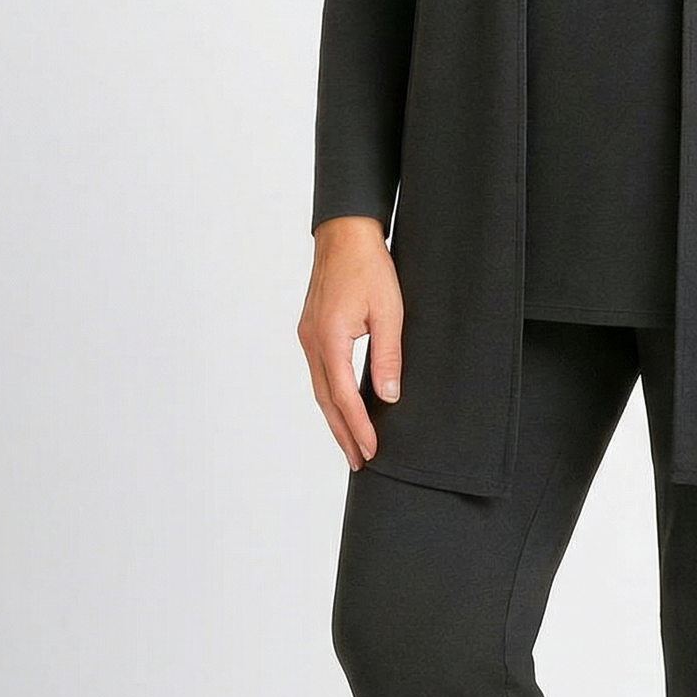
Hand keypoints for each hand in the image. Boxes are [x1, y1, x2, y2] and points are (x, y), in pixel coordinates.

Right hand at [297, 216, 402, 468]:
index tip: (372, 451)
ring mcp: (308, 336)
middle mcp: (312, 342)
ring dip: (335, 418)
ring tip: (352, 442)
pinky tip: (342, 405)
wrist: (344, 234)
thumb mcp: (389, 311)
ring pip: (320, 389)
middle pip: (326, 401)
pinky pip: (320, 373)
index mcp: (329, 339)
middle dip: (343, 434)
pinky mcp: (311, 330)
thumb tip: (388, 396)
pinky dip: (330, 396)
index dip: (358, 428)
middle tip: (359, 462)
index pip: (344, 397)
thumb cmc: (369, 267)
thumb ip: (388, 355)